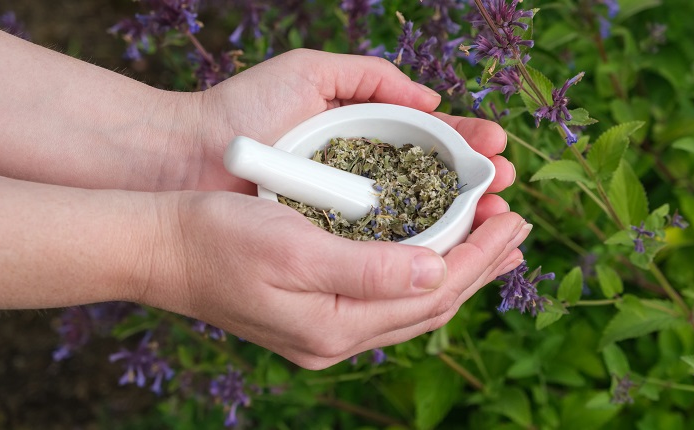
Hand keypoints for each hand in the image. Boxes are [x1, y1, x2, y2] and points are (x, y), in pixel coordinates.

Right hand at [144, 191, 529, 369]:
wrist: (160, 247)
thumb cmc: (218, 237)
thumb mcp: (294, 249)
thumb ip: (369, 270)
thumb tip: (437, 274)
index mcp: (335, 327)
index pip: (431, 292)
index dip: (478, 255)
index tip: (513, 220)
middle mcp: (336, 338)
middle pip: (430, 304)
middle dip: (479, 264)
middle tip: (519, 229)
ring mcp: (325, 329)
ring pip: (412, 303)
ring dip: (456, 269)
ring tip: (493, 245)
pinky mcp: (315, 310)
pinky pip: (387, 297)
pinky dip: (421, 272)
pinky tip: (434, 256)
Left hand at [192, 49, 514, 227]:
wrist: (184, 156)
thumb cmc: (243, 112)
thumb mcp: (310, 76)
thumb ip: (371, 78)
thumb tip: (433, 99)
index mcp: (364, 145)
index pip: (430, 152)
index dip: (468, 153)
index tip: (499, 152)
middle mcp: (361, 189)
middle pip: (432, 194)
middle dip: (475, 192)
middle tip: (510, 192)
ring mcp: (343, 224)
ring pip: (415, 230)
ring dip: (460, 229)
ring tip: (499, 223)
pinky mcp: (325, 252)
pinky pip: (380, 259)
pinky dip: (418, 258)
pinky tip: (451, 257)